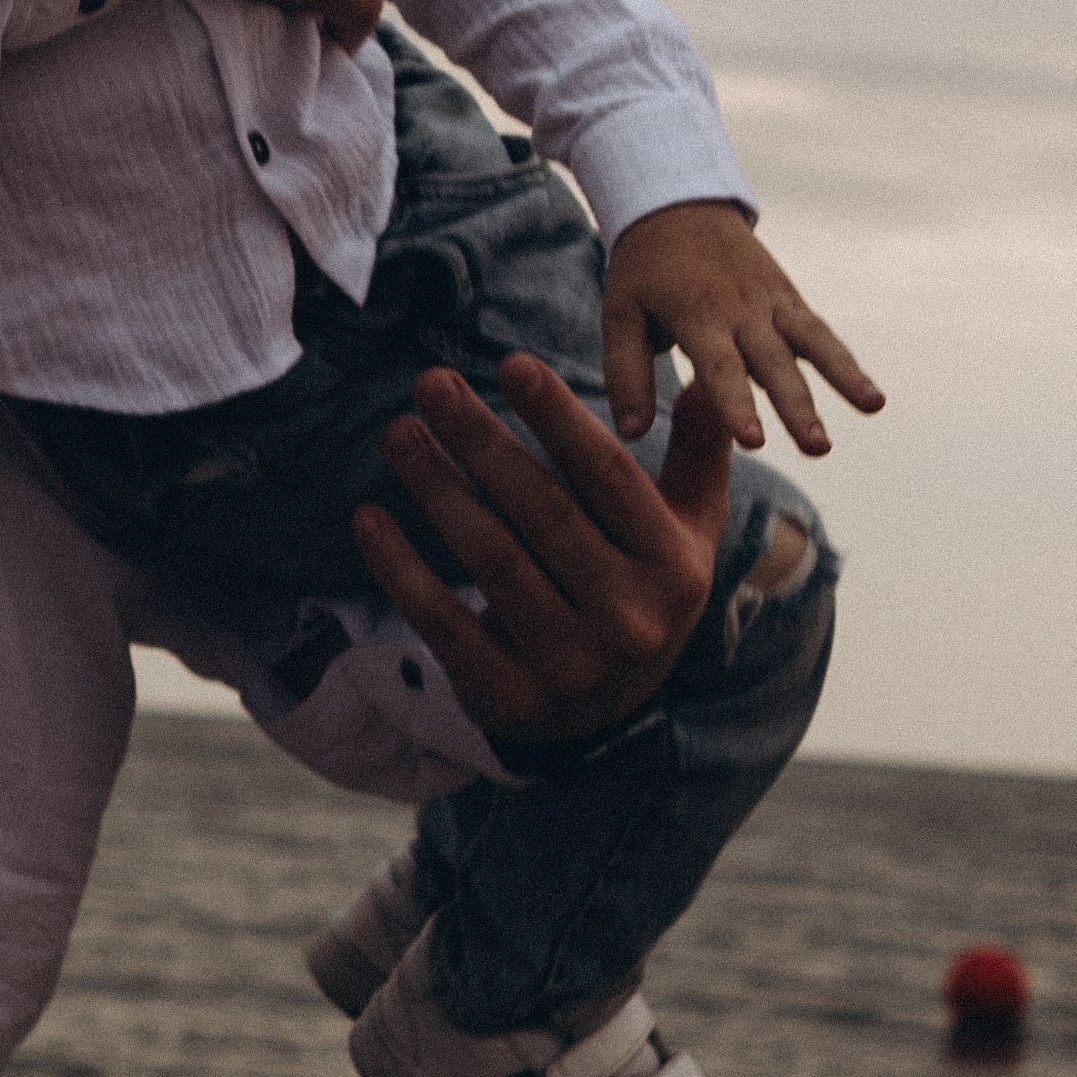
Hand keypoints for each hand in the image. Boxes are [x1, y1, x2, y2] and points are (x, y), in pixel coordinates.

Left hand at [348, 351, 727, 748]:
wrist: (607, 713)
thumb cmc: (640, 586)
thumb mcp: (686, 528)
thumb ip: (698, 455)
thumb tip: (708, 383)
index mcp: (676, 569)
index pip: (610, 478)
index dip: (560, 418)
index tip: (511, 363)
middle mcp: (630, 620)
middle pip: (543, 512)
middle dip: (481, 440)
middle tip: (430, 382)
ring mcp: (570, 667)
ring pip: (492, 559)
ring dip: (437, 489)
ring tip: (398, 432)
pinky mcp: (508, 698)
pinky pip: (444, 624)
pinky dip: (401, 569)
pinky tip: (368, 515)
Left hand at [600, 199, 883, 456]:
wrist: (679, 203)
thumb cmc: (644, 269)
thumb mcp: (620, 313)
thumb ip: (626, 373)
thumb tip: (630, 432)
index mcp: (697, 316)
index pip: (720, 368)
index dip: (737, 404)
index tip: (754, 441)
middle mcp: (740, 311)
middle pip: (774, 363)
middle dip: (797, 406)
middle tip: (818, 447)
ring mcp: (770, 303)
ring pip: (811, 342)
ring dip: (842, 376)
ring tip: (873, 407)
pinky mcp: (789, 299)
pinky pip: (820, 333)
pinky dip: (845, 362)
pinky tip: (873, 397)